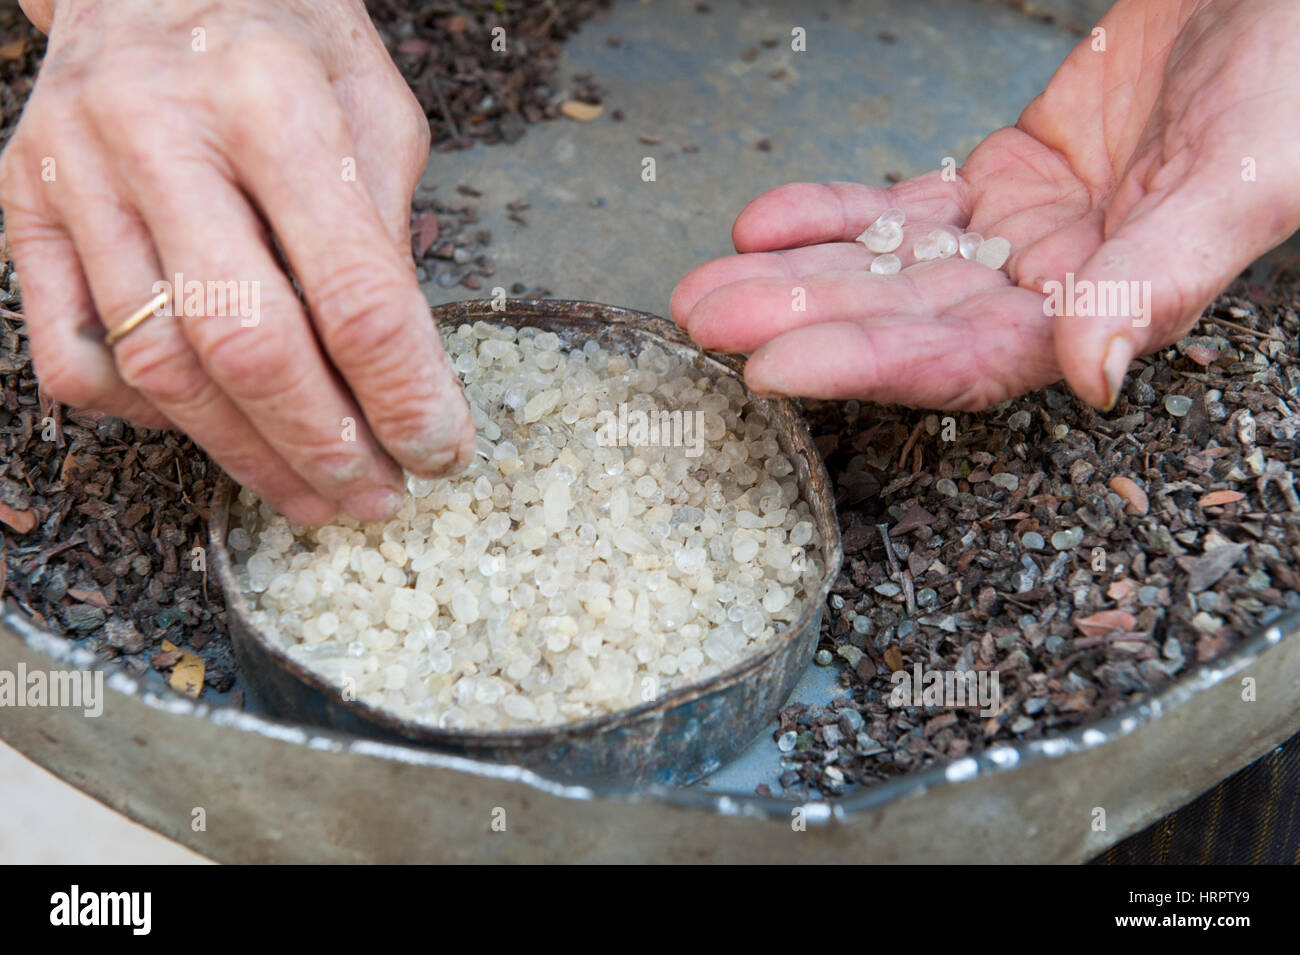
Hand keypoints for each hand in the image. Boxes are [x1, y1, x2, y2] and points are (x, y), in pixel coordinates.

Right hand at [0, 0, 473, 524]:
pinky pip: (71, 355)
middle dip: (322, 444)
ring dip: (247, 454)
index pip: (354, 292)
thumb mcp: (373, 110)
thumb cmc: (286, 39)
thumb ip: (383, 238)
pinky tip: (211, 426)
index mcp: (271, 100)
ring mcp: (73, 170)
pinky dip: (144, 415)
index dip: (405, 395)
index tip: (442, 453)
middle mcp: (157, 133)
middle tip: (377, 496)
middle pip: (244, 345)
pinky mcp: (20, 203)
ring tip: (316, 494)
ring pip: (159, 366)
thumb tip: (400, 380)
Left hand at [671, 0, 1299, 410]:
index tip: (774, 369)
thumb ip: (1160, 275)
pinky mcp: (1003, 178)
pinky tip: (764, 224)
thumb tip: (1092, 377)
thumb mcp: (1242, 172)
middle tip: (704, 320)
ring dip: (796, 276)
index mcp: (1110, 309)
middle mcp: (1055, 288)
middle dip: (801, 321)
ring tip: (702, 285)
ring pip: (890, 267)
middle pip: (905, 319)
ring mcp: (1022, 235)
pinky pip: (902, 206)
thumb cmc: (1289, 73)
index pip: (969, 360)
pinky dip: (832, 214)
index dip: (870, 367)